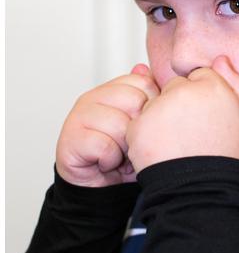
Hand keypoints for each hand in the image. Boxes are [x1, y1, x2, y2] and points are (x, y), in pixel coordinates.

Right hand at [55, 64, 159, 186]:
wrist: (100, 184)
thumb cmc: (126, 153)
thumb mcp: (145, 123)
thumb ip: (149, 96)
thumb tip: (145, 68)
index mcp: (114, 89)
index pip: (144, 82)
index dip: (152, 106)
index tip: (146, 124)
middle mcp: (94, 97)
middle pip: (134, 101)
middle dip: (139, 128)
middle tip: (131, 141)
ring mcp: (79, 115)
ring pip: (120, 124)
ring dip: (125, 147)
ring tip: (119, 153)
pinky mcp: (70, 138)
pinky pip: (104, 146)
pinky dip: (110, 159)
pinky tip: (105, 161)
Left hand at [125, 55, 238, 172]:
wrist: (202, 189)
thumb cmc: (228, 156)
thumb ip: (238, 84)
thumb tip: (221, 59)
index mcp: (212, 85)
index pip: (200, 76)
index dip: (203, 97)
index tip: (206, 118)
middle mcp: (183, 90)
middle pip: (176, 87)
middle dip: (180, 104)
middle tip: (191, 132)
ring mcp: (159, 107)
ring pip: (156, 103)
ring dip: (162, 117)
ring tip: (177, 143)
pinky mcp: (139, 125)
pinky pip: (139, 121)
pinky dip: (146, 134)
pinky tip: (162, 149)